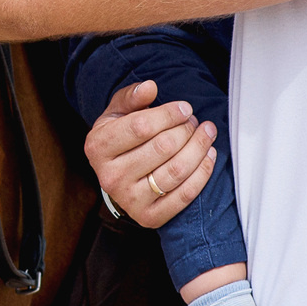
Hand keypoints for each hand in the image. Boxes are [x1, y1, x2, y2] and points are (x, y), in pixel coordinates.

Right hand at [83, 79, 216, 228]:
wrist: (116, 176)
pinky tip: (209, 155)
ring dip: (199, 148)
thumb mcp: (117, 113)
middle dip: (186, 130)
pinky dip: (203, 173)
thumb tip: (150, 88)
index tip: (186, 108)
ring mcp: (129, 200)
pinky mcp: (149, 217)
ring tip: (206, 133)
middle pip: (162, 148)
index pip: (141, 127)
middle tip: (194, 121)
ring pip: (176, 171)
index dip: (169, 115)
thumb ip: (132, 97)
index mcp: (98, 147)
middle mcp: (110, 177)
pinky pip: (184, 195)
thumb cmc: (120, 137)